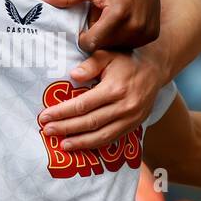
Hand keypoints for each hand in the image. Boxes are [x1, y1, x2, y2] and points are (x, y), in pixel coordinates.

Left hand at [37, 49, 162, 149]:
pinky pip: (113, 139)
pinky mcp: (134, 125)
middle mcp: (124, 106)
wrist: (155, 69)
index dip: (62, 112)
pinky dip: (96, 144)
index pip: (83, 105)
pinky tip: (82, 145)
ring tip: (63, 145)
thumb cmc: (126, 60)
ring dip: (81, 142)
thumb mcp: (107, 54)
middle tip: (47, 131)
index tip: (44, 116)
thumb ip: (90, 65)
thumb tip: (72, 76)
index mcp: (115, 88)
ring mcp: (131, 118)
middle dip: (66, 128)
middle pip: (90, 122)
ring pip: (102, 135)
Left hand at [38, 0, 160, 51]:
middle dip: (97, 36)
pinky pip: (130, 44)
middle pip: (104, 46)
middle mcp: (135, 26)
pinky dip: (123, 36)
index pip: (91, 43)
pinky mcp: (152, 35)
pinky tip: (124, 21)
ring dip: (110, 37)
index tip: (84, 27)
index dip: (83, 37)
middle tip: (99, 18)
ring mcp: (146, 32)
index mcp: (118, 14)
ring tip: (111, 19)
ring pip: (117, 47)